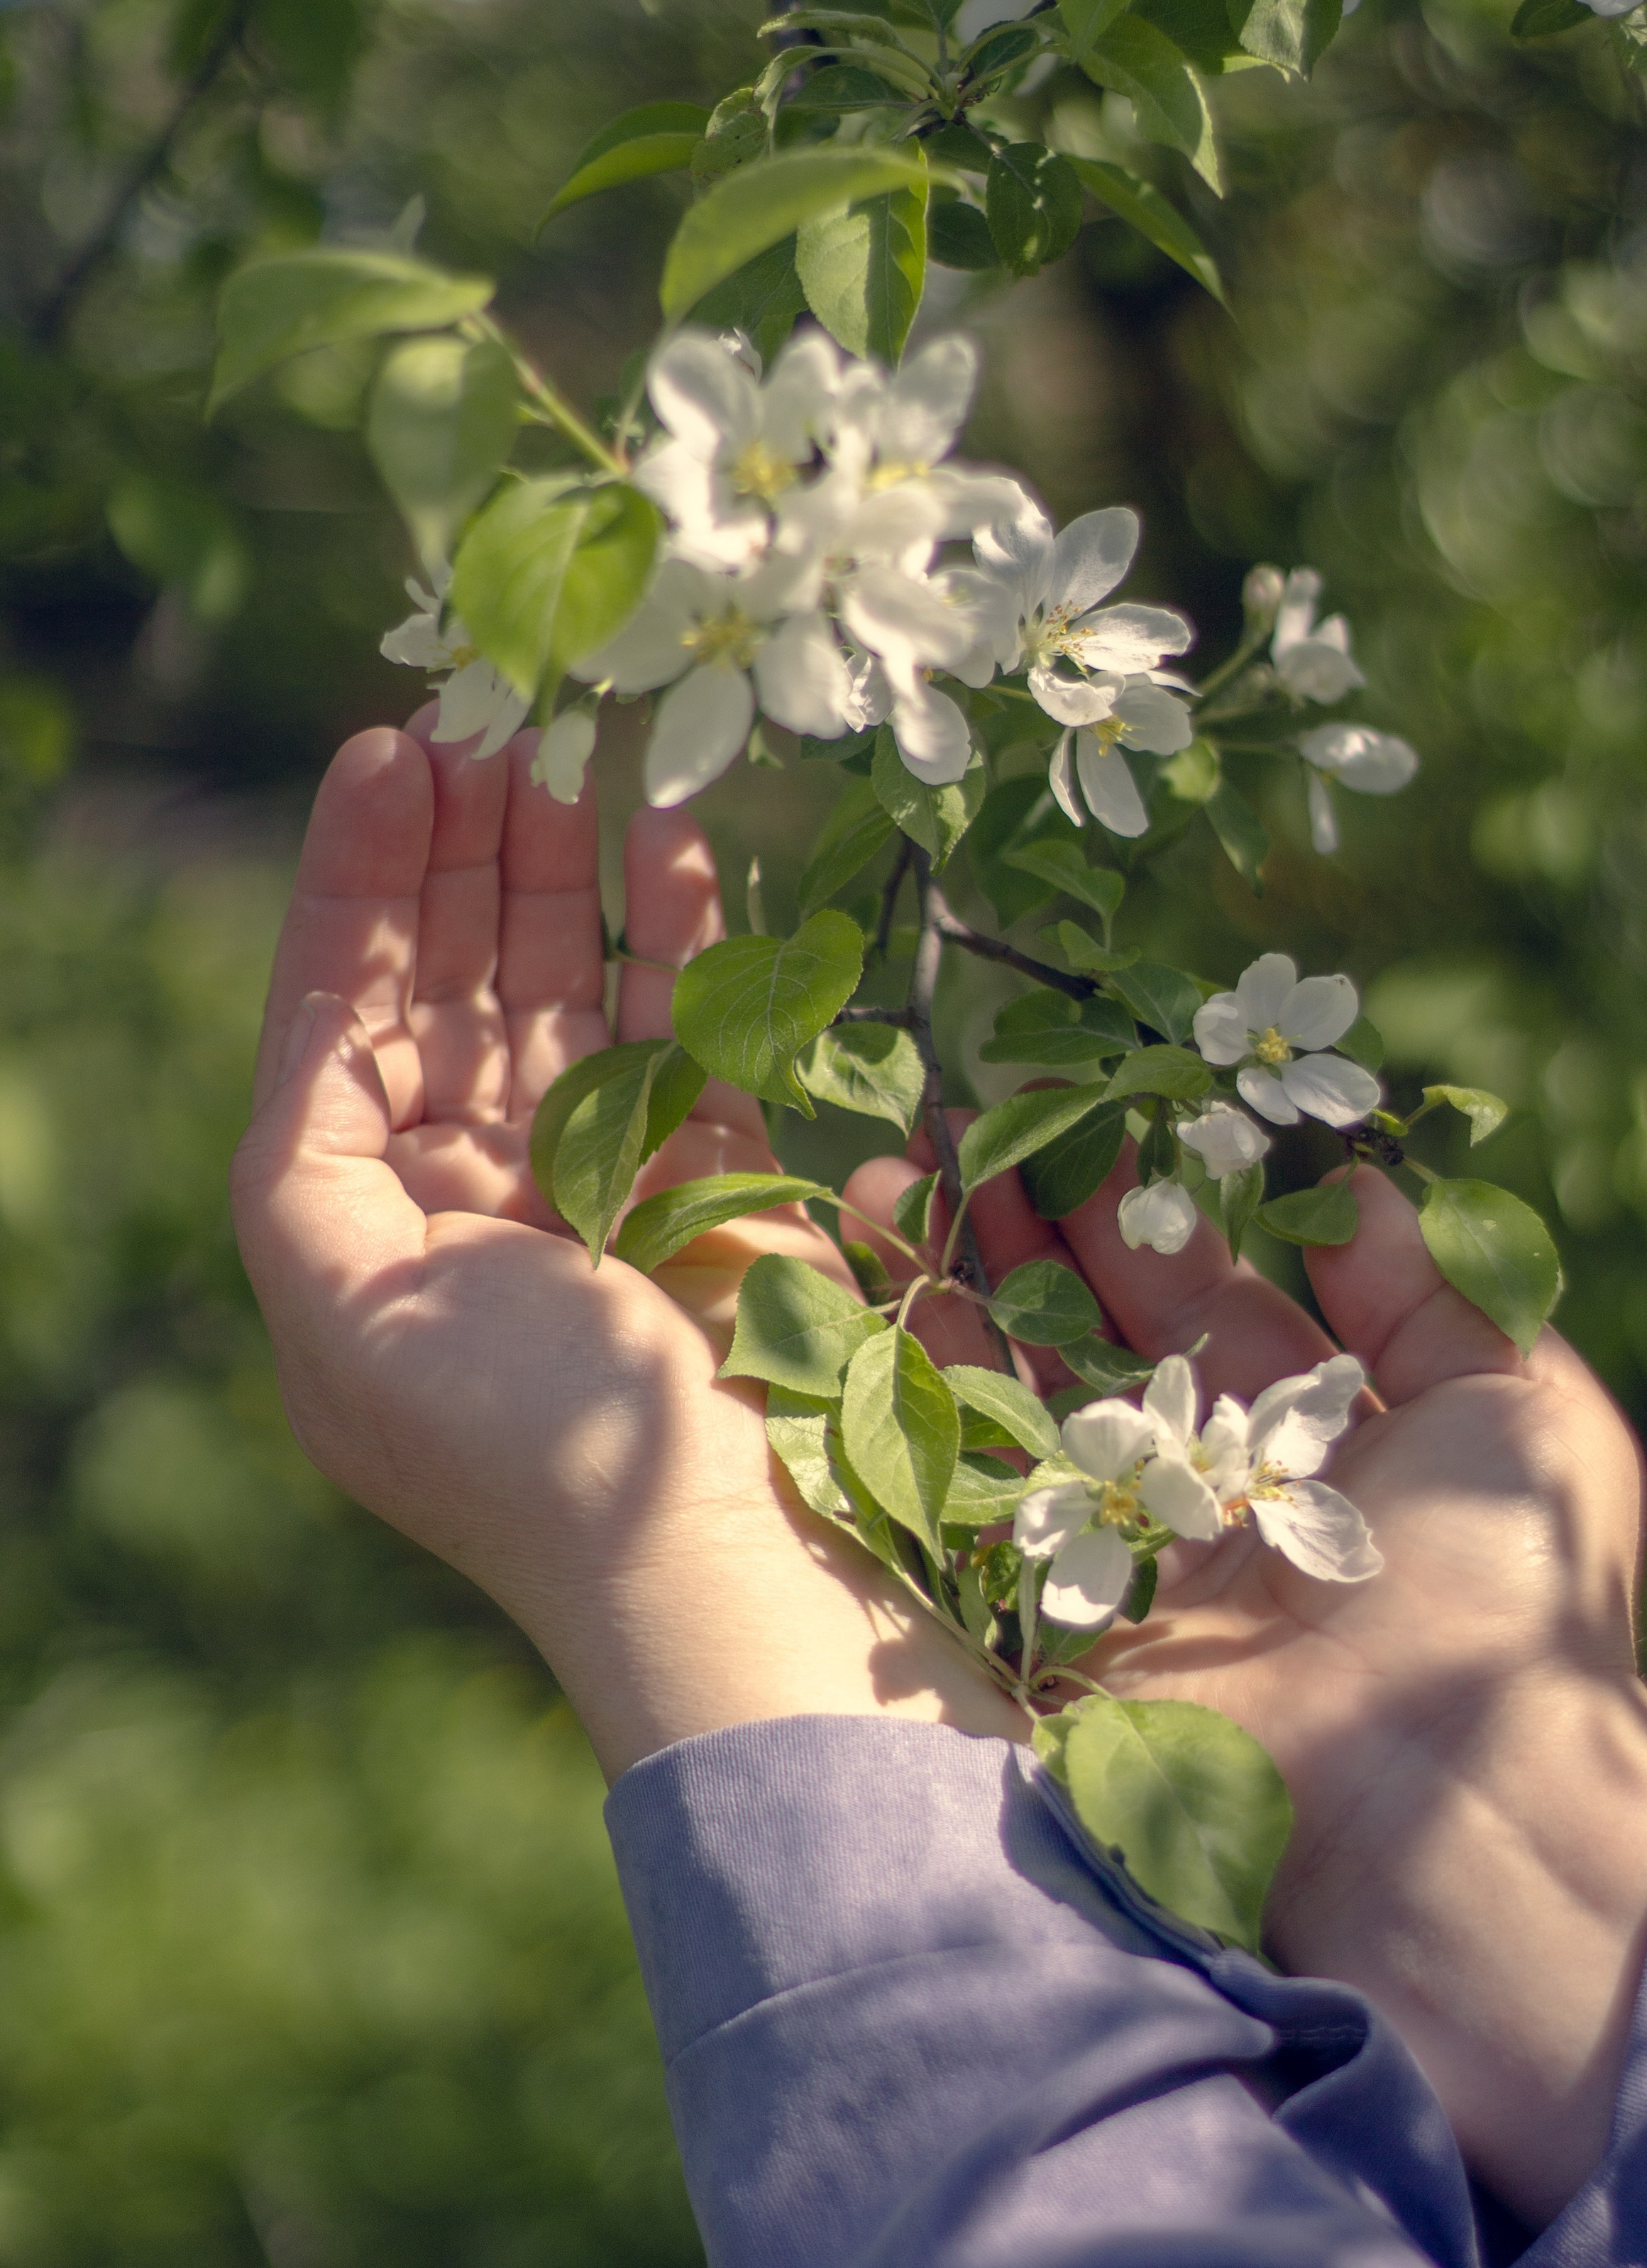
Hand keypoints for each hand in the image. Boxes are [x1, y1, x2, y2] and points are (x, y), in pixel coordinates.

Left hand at [231, 720, 1020, 1780]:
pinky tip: (671, 834)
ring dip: (568, 861)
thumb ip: (302, 1157)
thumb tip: (325, 1015)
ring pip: (575, 984)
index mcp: (369, 1225)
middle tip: (496, 706)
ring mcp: (605, 1179)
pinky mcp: (723, 1180)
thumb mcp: (338, 1306)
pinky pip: (693, 1028)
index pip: (347, 1009)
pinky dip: (684, 933)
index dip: (359, 879)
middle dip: (469, 845)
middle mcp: (476, 1192)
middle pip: (461, 975)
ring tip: (575, 733)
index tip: (390, 745)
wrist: (724, 1561)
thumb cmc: (523, 1444)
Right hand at [839, 1133, 1646, 2230]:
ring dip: (955, 1298)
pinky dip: (923, 1408)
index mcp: (1312, 1448)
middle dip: (1028, 1235)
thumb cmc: (1511, 1599)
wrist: (1449, 1813)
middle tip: (956, 1135)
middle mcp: (1207, 1502)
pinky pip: (972, 1506)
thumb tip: (1351, 1183)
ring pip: (1019, 1407)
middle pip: (1095, 1341)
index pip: (1206, 1300)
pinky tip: (880, 1305)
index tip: (1080, 1115)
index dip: (1144, 1209)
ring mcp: (1121, 1567)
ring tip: (890, 1190)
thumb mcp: (1523, 1410)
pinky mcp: (1050, 1636)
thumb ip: (1434, 1289)